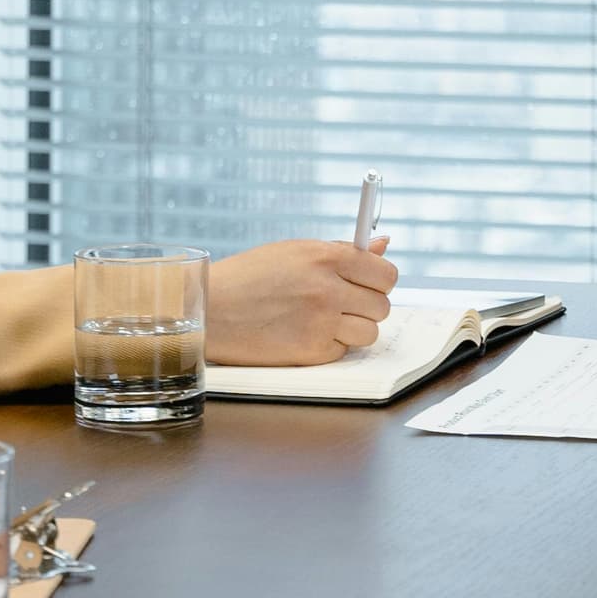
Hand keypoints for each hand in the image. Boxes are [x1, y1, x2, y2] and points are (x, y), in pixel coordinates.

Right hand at [209, 237, 400, 364]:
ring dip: (353, 329)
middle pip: (382, 306)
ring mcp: (321, 322)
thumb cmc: (251, 275)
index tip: (370, 284)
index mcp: (326, 257)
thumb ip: (342, 251)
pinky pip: (343, 351)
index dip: (380, 281)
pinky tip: (305, 332)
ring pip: (369, 333)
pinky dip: (330, 345)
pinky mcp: (310, 352)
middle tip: (344, 303)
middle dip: (367, 306)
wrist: (210, 308)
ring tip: (324, 319)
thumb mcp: (296, 251)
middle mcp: (328, 289)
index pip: (386, 274)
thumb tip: (383, 244)